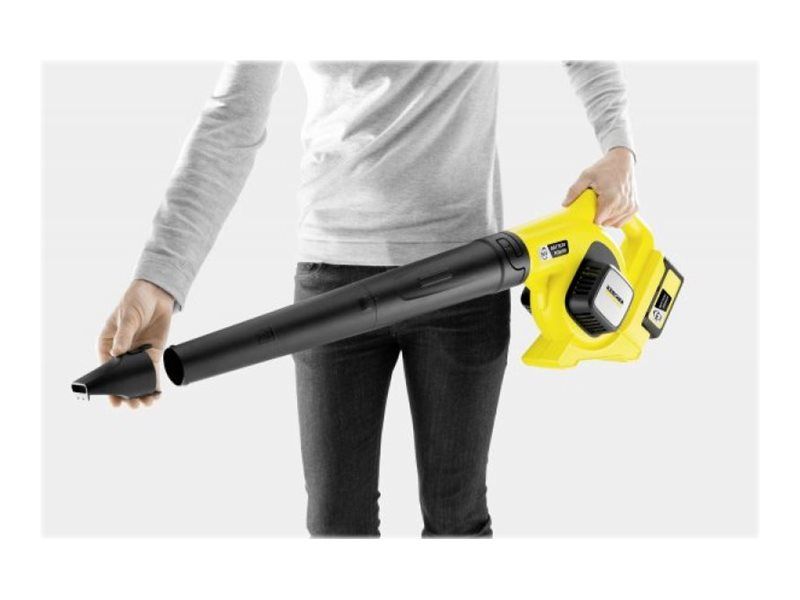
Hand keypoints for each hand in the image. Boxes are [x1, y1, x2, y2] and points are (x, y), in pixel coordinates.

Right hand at [97, 279, 173, 408]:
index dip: (109, 385)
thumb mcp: (127, 316)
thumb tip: (117, 353)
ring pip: (137, 377)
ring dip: (141, 391)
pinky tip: (156, 395)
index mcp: (107, 344)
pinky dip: (154, 383)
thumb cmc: (135, 301)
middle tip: (131, 405)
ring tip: (144, 404)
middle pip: (122, 377)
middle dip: (126, 393)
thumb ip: (124, 335)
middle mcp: (122, 353)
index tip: (113, 400)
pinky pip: (153, 371)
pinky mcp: (153, 353)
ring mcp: (137, 354)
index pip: (106, 369)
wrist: (157, 294)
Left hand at [563, 147, 637, 226]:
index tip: (588, 209)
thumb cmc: (604, 168)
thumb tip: (564, 204)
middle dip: (598, 216)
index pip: (597, 221)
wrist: (622, 160)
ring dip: (607, 217)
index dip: (590, 217)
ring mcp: (630, 207)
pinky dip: (615, 217)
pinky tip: (612, 206)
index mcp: (611, 199)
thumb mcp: (586, 176)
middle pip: (604, 224)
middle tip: (597, 202)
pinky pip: (621, 222)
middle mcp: (622, 205)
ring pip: (613, 224)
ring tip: (605, 202)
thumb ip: (574, 191)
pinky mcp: (634, 208)